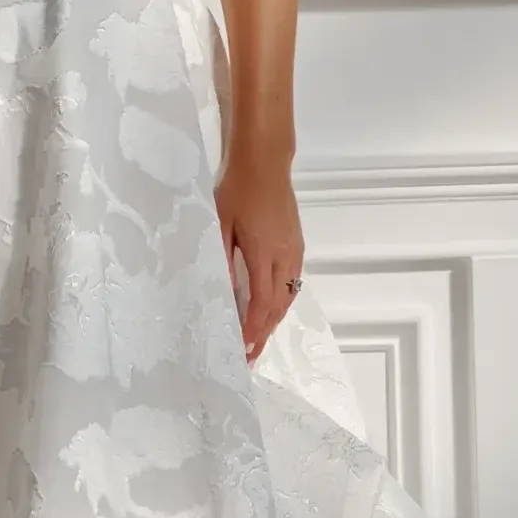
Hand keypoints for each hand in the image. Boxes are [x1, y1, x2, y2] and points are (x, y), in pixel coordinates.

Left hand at [215, 157, 303, 366]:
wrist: (265, 162)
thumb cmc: (237, 188)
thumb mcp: (221, 223)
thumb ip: (223, 260)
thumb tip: (222, 293)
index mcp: (265, 252)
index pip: (261, 302)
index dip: (253, 328)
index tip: (243, 347)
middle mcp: (285, 256)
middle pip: (278, 305)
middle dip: (264, 332)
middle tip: (251, 355)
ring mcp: (295, 251)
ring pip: (289, 296)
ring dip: (275, 321)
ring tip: (260, 339)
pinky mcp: (297, 245)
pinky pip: (292, 283)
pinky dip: (282, 303)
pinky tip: (271, 310)